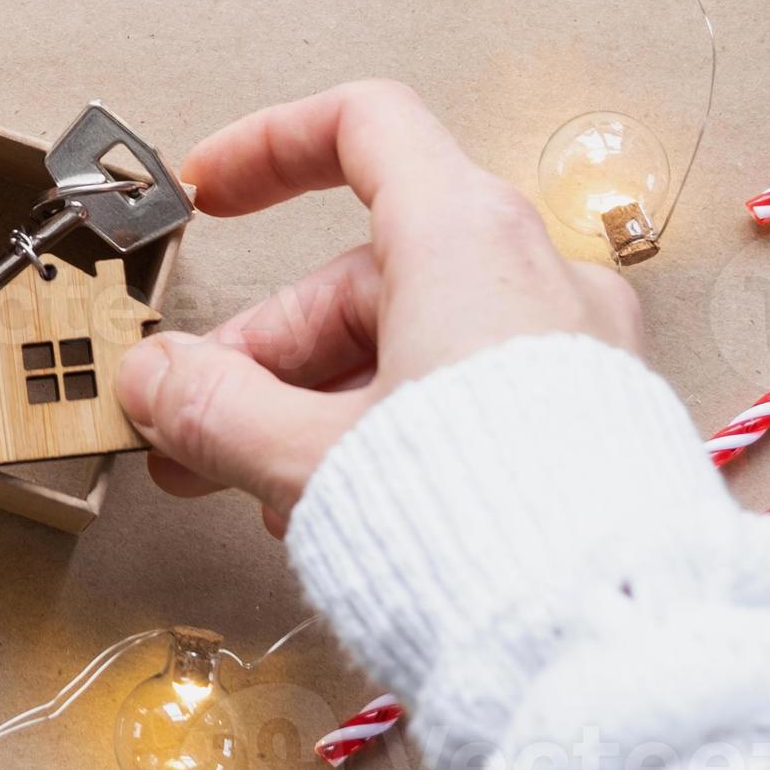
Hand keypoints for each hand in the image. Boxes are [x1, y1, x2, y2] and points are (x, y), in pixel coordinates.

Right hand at [115, 81, 638, 535]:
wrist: (613, 641)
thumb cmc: (483, 524)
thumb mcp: (306, 456)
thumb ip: (213, 407)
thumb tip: (156, 380)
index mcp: (467, 238)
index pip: (363, 129)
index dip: (268, 148)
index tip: (209, 192)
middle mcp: (534, 272)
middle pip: (371, 268)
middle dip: (269, 349)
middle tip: (197, 417)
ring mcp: (574, 347)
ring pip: (417, 338)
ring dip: (321, 401)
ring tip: (257, 486)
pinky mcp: (594, 418)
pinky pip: (471, 390)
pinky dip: (395, 424)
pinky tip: (342, 503)